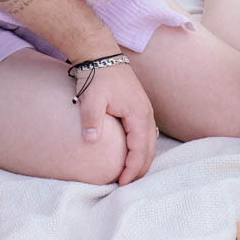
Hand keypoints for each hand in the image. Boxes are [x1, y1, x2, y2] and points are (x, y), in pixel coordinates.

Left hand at [76, 57, 156, 184]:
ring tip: (128, 176)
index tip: (120, 183)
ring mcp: (144, 110)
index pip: (139, 150)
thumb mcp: (92, 97)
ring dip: (141, 160)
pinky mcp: (138, 108)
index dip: (131, 170)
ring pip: (149, 143)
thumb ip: (92, 119)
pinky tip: (129, 155)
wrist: (100, 53)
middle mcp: (146, 114)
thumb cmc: (96, 74)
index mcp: (138, 114)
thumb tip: (90, 140)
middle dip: (139, 170)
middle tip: (124, 186)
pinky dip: (140, 149)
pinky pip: (145, 135)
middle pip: (149, 150)